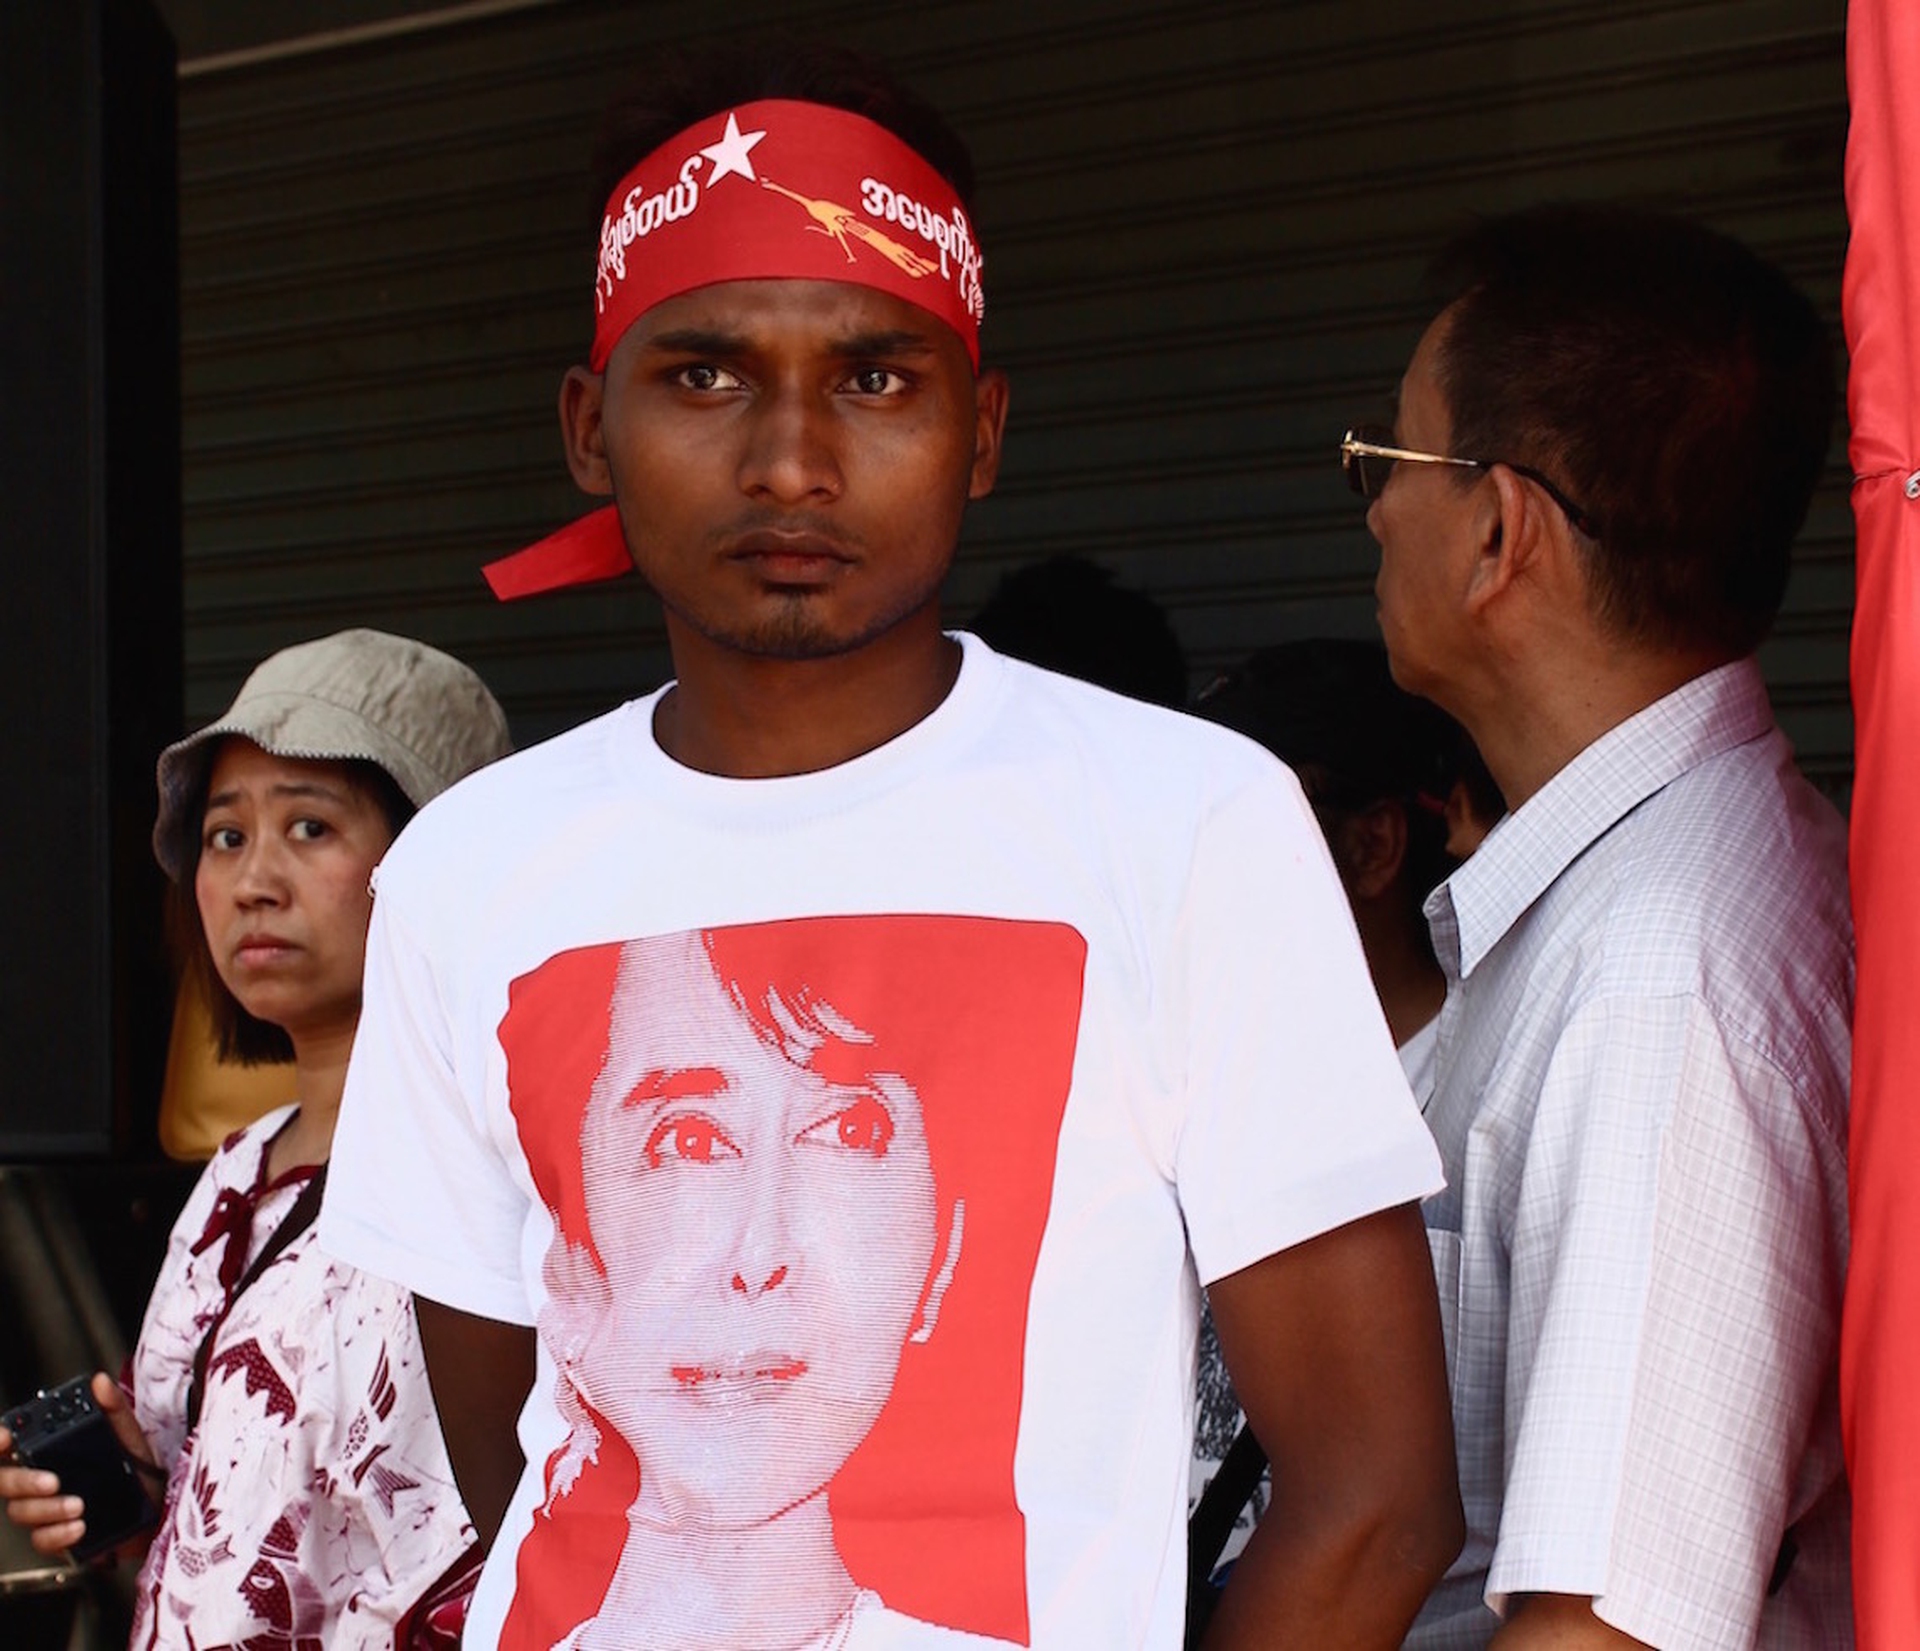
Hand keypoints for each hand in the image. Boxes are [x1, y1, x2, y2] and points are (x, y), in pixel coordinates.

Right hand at [1, 1371, 161, 1559]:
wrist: (159, 1507)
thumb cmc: (137, 1468)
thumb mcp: (128, 1433)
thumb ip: (112, 1407)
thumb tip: (99, 1382)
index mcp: (49, 1453)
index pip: (8, 1448)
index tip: (5, 1439)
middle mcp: (38, 1481)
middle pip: (7, 1482)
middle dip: (24, 1482)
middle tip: (51, 1482)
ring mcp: (45, 1511)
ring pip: (23, 1512)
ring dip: (48, 1510)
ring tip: (78, 1505)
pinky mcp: (57, 1537)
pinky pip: (43, 1540)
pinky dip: (58, 1534)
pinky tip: (78, 1527)